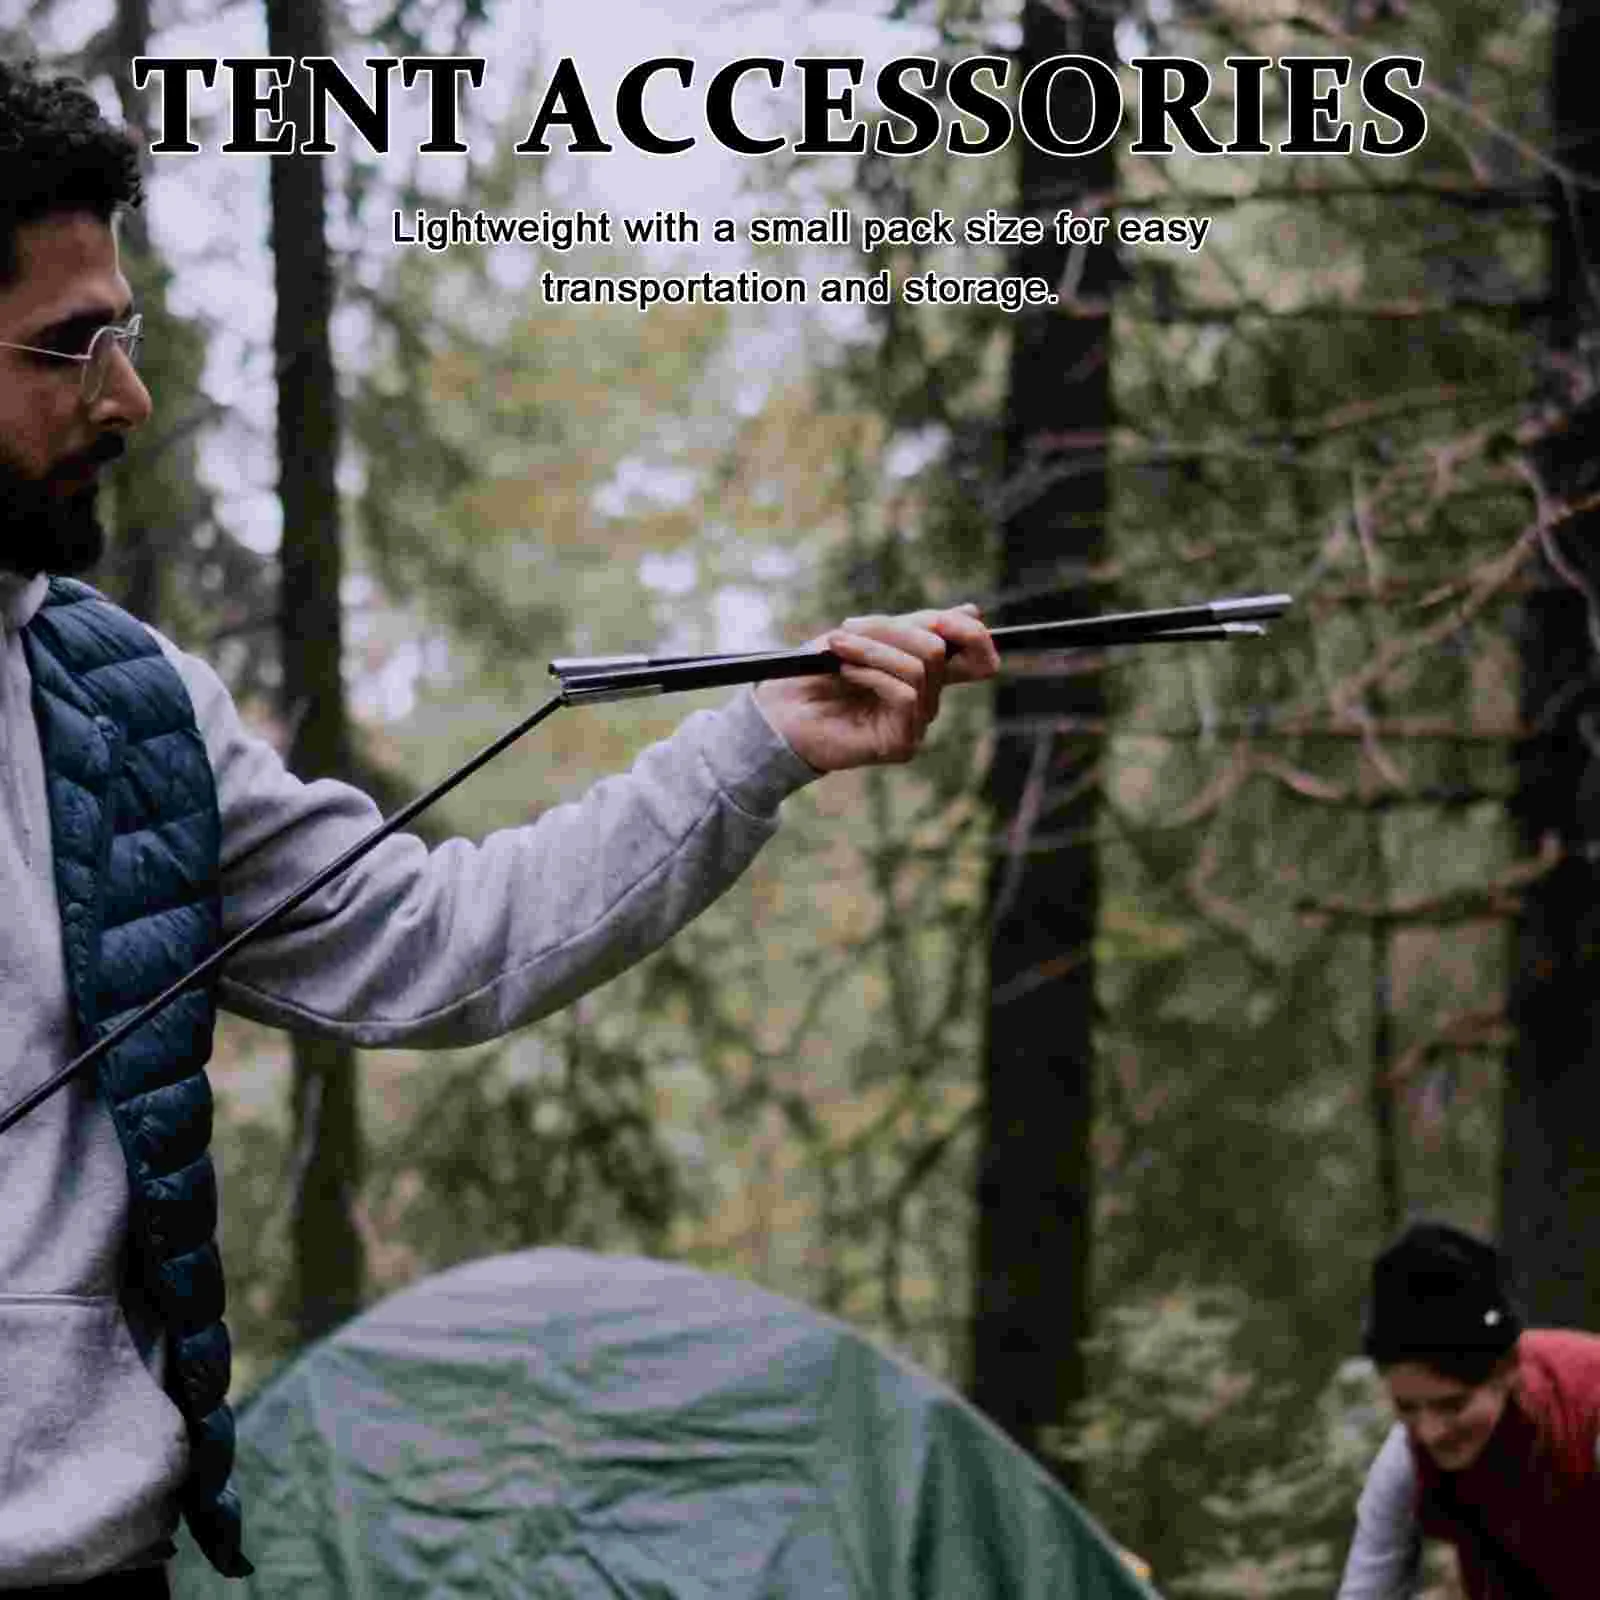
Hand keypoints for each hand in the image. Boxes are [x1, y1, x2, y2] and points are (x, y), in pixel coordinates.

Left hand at [754, 603, 998, 773]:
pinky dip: (872, 673)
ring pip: (919, 667)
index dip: (971, 634)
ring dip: (873, 650)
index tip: (941, 619)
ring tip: (838, 650)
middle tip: (850, 629)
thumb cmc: (814, 673)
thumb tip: (972, 612)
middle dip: (892, 629)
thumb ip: (912, 627)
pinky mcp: (901, 743)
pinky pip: (905, 694)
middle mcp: (925, 699)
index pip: (976, 657)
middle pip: (938, 651)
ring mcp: (915, 723)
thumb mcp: (864, 635)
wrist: (776, 713)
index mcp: (921, 672)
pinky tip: (845, 673)